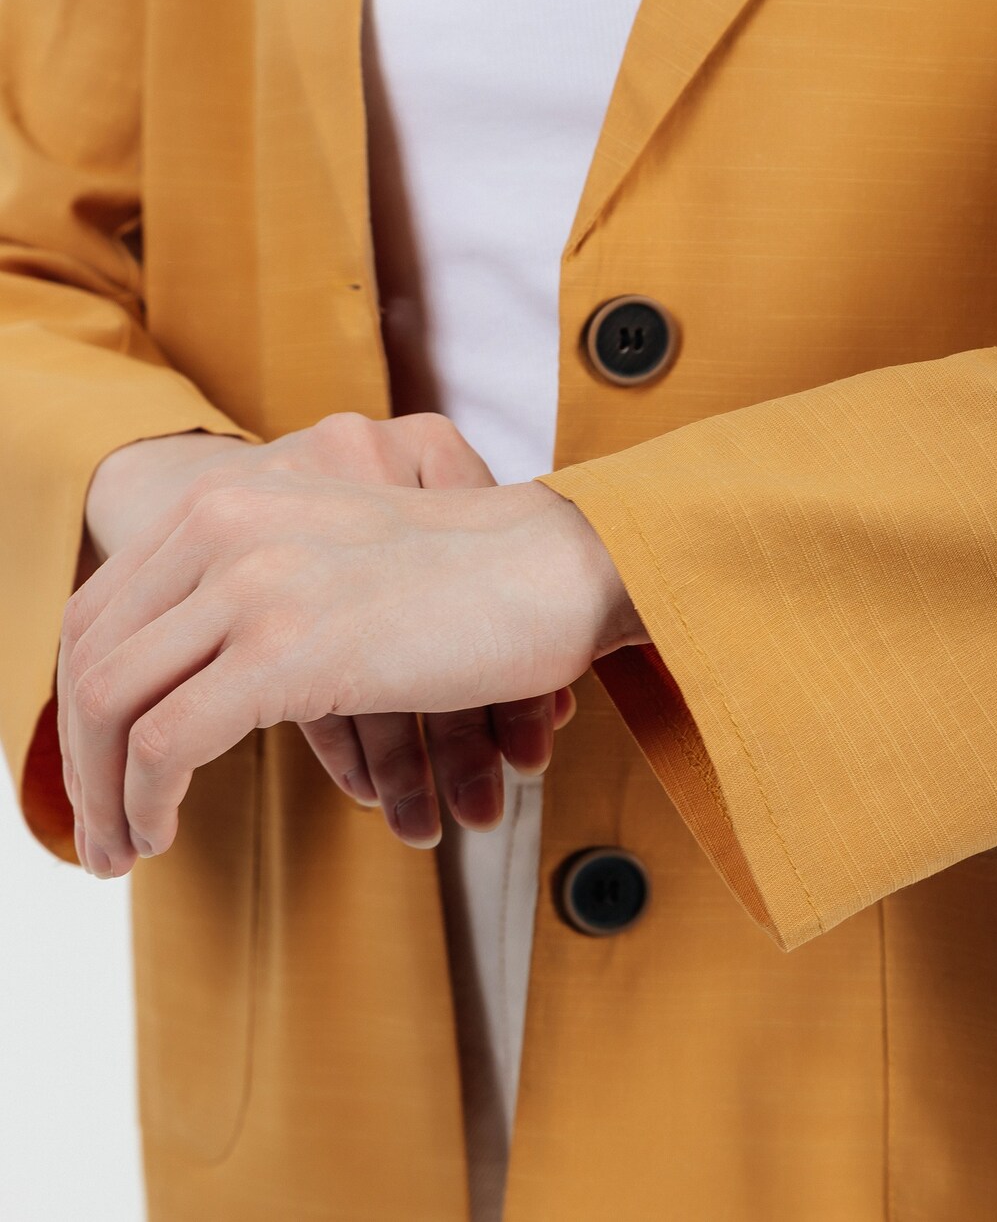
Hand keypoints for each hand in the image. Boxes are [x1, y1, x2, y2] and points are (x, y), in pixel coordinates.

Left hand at [64, 414, 594, 872]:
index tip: (98, 768)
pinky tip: (161, 837)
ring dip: (105, 795)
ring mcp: (253, 581)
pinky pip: (169, 742)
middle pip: (92, 655)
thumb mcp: (339, 566)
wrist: (562, 559)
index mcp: (234, 499)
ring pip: (115, 704)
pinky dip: (146, 803)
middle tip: (96, 831)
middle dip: (80, 757)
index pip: (106, 608)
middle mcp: (227, 525)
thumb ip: (264, 602)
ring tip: (123, 852)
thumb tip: (201, 696)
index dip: (84, 700)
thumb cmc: (472, 580)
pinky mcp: (287, 645)